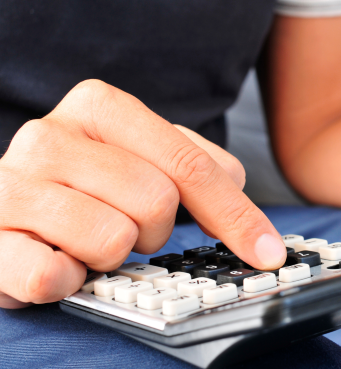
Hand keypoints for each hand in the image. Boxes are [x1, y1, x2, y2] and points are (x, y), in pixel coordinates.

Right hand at [0, 80, 286, 308]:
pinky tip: (57, 261)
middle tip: (127, 226)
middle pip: (157, 202)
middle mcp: (50, 135)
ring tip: (87, 239)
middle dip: (154, 230)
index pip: (190, 164)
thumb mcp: (143, 158)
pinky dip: (70, 281)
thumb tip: (244, 193)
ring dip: (112, 255)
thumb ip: (195, 165)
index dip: (236, 215)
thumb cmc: (84, 186)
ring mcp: (11, 184)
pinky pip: (55, 277)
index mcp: (99, 107)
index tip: (266, 252)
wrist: (6, 211)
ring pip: (112, 240)